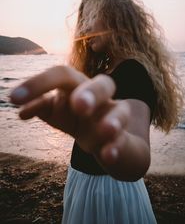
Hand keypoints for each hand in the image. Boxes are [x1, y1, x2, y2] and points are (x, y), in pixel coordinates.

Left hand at [10, 65, 128, 164]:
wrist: (110, 143)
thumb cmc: (79, 122)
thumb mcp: (59, 114)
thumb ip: (42, 108)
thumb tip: (22, 112)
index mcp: (79, 87)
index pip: (62, 75)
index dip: (39, 83)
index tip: (13, 98)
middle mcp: (100, 98)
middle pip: (102, 84)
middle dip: (90, 94)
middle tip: (78, 107)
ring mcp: (115, 117)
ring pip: (120, 110)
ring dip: (112, 120)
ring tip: (104, 131)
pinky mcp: (124, 139)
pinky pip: (123, 141)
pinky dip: (115, 148)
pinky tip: (108, 156)